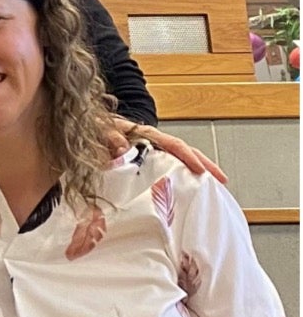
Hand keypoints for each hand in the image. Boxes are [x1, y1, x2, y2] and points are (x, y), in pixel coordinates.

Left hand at [108, 117, 227, 182]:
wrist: (94, 128)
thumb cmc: (99, 128)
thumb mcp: (101, 130)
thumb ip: (111, 138)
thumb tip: (123, 150)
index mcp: (146, 134)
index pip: (173, 144)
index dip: (188, 156)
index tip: (200, 170)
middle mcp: (155, 141)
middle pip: (186, 150)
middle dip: (205, 164)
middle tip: (221, 180)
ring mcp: (154, 150)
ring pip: (181, 159)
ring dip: (198, 170)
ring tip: (214, 186)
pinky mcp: (150, 159)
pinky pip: (170, 166)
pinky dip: (183, 175)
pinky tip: (191, 188)